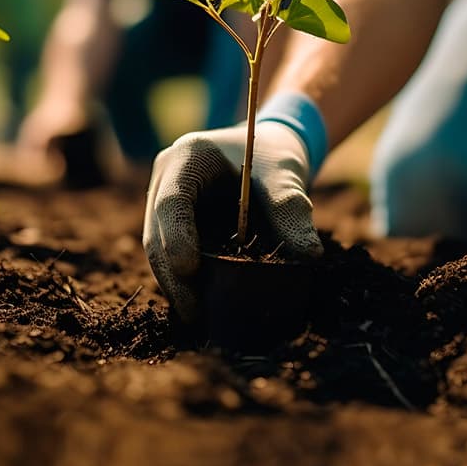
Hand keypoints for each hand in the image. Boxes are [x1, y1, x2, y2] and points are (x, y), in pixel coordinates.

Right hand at [143, 121, 322, 321]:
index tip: (190, 269)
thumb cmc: (273, 155)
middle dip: (172, 274)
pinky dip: (183, 280)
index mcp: (188, 156)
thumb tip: (310, 254)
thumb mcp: (285, 175)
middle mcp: (166, 178)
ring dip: (175, 283)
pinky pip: (170, 253)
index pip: (172, 200)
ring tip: (196, 316)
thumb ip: (291, 209)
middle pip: (156, 231)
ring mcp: (164, 201)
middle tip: (194, 311)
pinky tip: (199, 305)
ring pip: (158, 247)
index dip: (176, 235)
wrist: (266, 149)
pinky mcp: (174, 222)